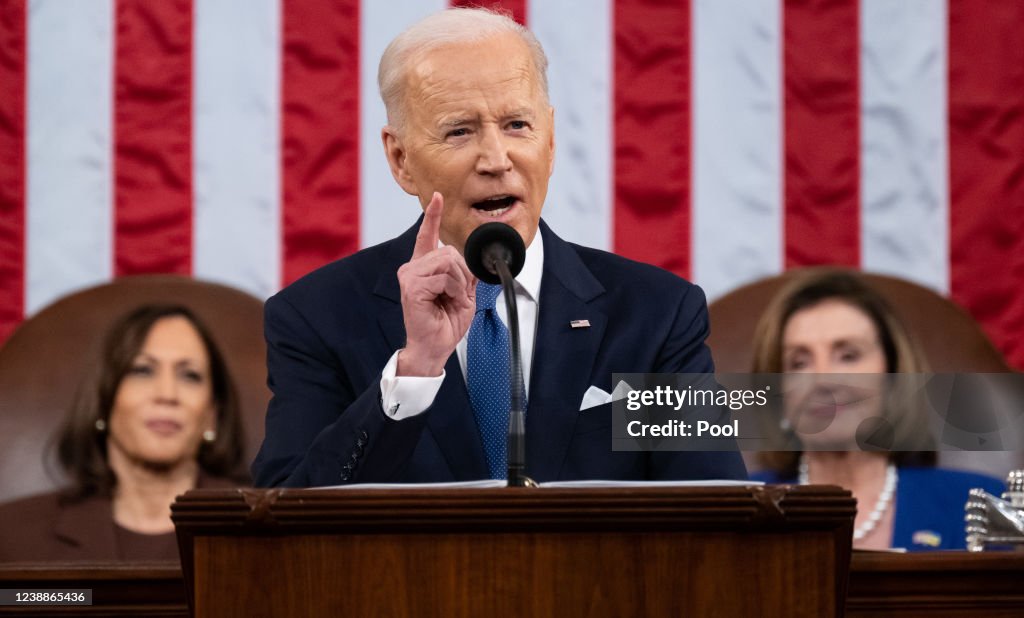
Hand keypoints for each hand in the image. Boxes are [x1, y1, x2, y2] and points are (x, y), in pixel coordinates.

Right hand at [396, 192, 476, 375]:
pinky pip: (444, 277)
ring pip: (448, 261)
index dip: (433, 215)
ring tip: (450, 300)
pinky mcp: (412, 286)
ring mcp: (410, 275)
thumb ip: (468, 274)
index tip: (438, 196)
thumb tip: (479, 260)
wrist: (435, 347)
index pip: (428, 235)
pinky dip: (453, 290)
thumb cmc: (445, 324)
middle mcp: (413, 267)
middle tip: (458, 295)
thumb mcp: (464, 294)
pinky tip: (445, 302)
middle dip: (463, 274)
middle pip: (449, 251)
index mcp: (424, 267)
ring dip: (459, 284)